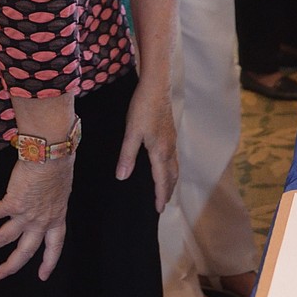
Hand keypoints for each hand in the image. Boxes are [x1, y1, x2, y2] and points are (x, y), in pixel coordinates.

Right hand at [0, 157, 74, 280]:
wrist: (51, 155)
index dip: (49, 262)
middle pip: (26, 251)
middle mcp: (41, 221)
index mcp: (57, 217)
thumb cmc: (59, 164)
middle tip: (0, 274)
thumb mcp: (61, 188)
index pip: (54, 246)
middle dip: (12, 265)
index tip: (43, 275)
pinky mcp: (12, 203)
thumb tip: (43, 197)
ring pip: (5, 238)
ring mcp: (26, 214)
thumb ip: (52, 199)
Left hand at [116, 77, 177, 211]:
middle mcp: (169, 148)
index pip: (162, 180)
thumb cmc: (142, 108)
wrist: (156, 87)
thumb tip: (122, 177)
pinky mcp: (170, 132)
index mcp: (160, 152)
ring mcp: (172, 140)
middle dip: (168, 190)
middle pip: (172, 175)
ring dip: (171, 180)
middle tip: (163, 204)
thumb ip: (127, 156)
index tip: (159, 209)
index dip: (160, 195)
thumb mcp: (131, 133)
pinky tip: (165, 165)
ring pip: (175, 166)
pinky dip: (171, 168)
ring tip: (166, 188)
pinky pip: (174, 157)